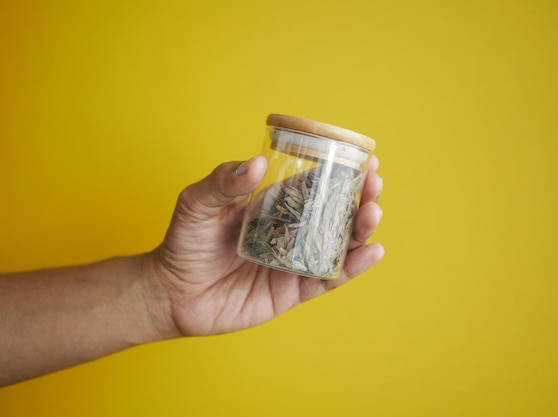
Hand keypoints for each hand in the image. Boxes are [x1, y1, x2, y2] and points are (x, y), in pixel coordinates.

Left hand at [150, 155, 383, 336]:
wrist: (173, 293)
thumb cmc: (185, 242)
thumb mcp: (197, 203)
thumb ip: (222, 182)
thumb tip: (256, 163)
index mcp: (273, 205)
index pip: (315, 185)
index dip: (342, 172)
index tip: (365, 159)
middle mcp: (291, 231)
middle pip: (335, 212)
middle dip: (360, 197)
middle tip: (374, 185)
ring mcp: (295, 260)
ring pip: (338, 244)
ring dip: (360, 228)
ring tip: (372, 213)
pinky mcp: (293, 290)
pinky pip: (327, 278)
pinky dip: (351, 267)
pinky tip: (371, 252)